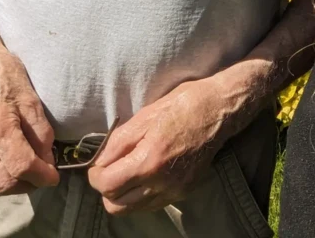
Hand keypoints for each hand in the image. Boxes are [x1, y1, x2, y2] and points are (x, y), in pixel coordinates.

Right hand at [0, 45, 59, 195]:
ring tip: (28, 172)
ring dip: (12, 185)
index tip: (54, 176)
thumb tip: (49, 160)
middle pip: (5, 182)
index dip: (42, 175)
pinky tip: (9, 167)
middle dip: (28, 183)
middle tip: (42, 173)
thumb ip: (41, 133)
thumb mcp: (31, 99)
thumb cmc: (5, 75)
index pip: (22, 166)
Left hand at [88, 78, 230, 214]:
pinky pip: (151, 204)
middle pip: (116, 205)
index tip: (97, 164)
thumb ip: (118, 142)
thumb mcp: (145, 115)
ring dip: (123, 195)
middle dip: (106, 188)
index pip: (108, 185)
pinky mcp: (184, 192)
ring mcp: (175, 191)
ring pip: (133, 209)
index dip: (95, 175)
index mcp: (150, 161)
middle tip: (109, 168)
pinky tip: (145, 175)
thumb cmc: (183, 104)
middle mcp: (162, 183)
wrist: (219, 110)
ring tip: (126, 172)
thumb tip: (99, 160)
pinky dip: (141, 194)